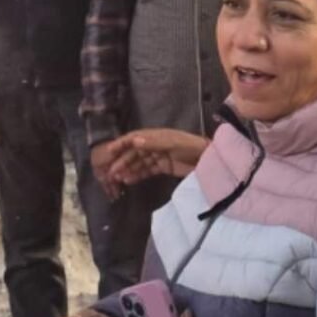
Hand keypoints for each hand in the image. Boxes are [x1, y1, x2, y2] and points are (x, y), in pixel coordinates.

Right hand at [92, 129, 206, 198]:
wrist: (207, 159)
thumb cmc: (191, 147)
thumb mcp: (173, 143)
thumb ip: (154, 143)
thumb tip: (134, 141)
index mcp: (156, 136)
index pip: (135, 138)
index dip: (121, 143)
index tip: (109, 151)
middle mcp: (155, 145)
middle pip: (135, 152)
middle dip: (122, 161)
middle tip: (111, 173)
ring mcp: (159, 156)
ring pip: (139, 162)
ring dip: (128, 169)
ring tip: (117, 179)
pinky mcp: (164, 167)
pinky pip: (147, 170)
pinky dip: (138, 175)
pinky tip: (129, 180)